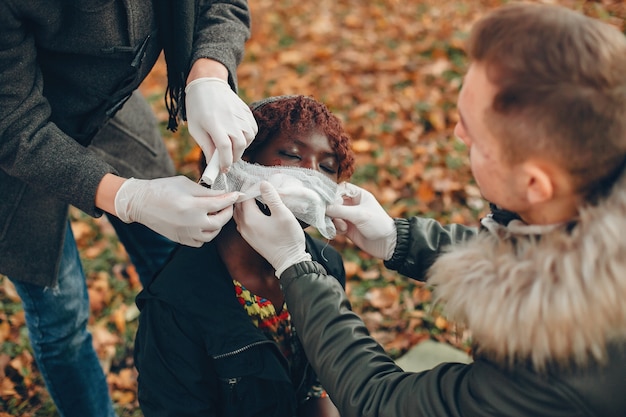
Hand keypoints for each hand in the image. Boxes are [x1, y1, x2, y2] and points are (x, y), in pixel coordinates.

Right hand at [114, 176, 239, 246]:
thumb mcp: (185, 184)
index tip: (238, 195)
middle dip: (227, 212)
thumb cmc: (162, 189)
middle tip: (228, 204)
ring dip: (218, 225)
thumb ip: (206, 191)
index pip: (219, 204)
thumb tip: (223, 194)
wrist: (140, 203)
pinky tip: (204, 224)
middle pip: (219, 222)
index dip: (231, 198)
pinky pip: (200, 241)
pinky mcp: (180, 239)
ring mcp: (185, 233)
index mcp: (191, 206)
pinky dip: (206, 234)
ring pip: (211, 235)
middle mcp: (190, 223)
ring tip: (216, 214)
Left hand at [185, 77, 257, 180]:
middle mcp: (230, 119)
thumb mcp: (195, 128)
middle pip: (239, 146)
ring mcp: (240, 115)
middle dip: (234, 158)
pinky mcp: (246, 112)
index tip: (223, 170)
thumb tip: (213, 163)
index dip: (225, 162)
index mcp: (214, 124)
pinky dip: (248, 137)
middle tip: (227, 160)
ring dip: (241, 147)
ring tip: (232, 147)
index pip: (224, 148)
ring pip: (248, 139)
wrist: (208, 84)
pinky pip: (253, 130)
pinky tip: (239, 137)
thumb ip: (206, 146)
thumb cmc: (198, 108)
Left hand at [234, 181, 311, 276]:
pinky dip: (246, 212)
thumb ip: (272, 197)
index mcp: (250, 218)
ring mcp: (245, 233)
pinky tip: (256, 209)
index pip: (245, 196)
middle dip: (246, 193)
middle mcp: (243, 226)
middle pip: (239, 204)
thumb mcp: (283, 214)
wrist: (289, 261)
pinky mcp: (250, 238)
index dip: (251, 185)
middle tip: (256, 184)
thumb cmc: (287, 238)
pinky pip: (242, 221)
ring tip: (255, 195)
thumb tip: (263, 183)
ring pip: (239, 213)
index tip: (258, 179)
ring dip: (245, 203)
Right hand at [325, 182, 396, 259]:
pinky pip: (333, 225)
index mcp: (358, 195)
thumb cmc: (378, 224)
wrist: (386, 244)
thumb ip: (340, 210)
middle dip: (331, 210)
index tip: (327, 201)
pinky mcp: (345, 227)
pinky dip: (334, 228)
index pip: (339, 189)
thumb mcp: (359, 215)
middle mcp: (351, 204)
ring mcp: (348, 216)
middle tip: (333, 217)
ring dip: (333, 221)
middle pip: (332, 202)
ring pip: (331, 215)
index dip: (332, 194)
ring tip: (343, 227)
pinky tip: (342, 232)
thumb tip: (323, 207)